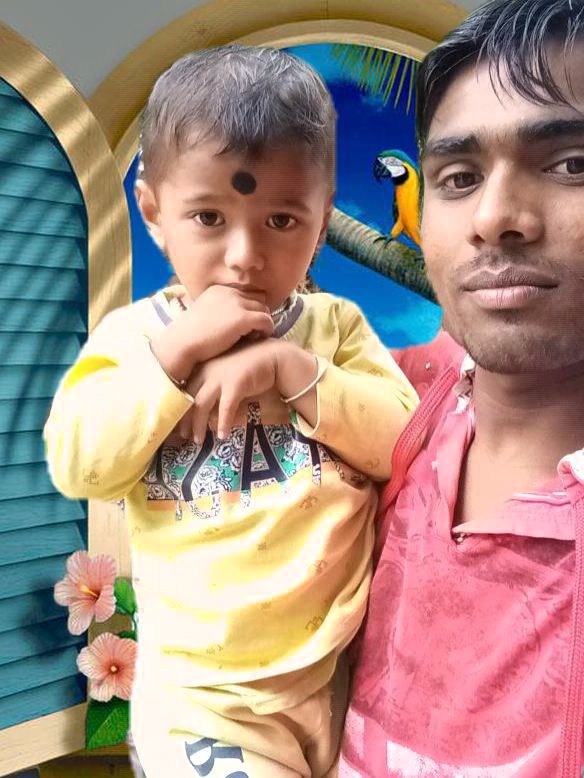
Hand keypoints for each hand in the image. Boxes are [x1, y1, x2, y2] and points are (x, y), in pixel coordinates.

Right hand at [151, 285, 273, 383]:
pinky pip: (266, 321)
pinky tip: (258, 339)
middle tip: (254, 330)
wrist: (181, 343)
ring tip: (255, 336)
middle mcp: (230, 292)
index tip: (246, 322)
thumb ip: (219, 311)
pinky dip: (266, 330)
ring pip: (265, 309)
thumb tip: (233, 321)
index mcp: (220, 290)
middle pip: (259, 299)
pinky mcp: (243, 318)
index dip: (250, 307)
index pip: (247, 292)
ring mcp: (237, 304)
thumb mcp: (204, 314)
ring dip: (263, 322)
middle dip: (258, 313)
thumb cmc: (189, 336)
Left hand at [177, 340, 320, 442]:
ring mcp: (220, 375)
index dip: (180, 409)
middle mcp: (207, 369)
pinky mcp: (235, 383)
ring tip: (200, 441)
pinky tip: (223, 435)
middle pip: (189, 399)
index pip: (184, 391)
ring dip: (199, 425)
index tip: (181, 425)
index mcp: (202, 366)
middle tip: (186, 437)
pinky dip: (223, 423)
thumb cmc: (250, 367)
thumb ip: (214, 391)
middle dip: (186, 421)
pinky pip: (225, 408)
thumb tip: (206, 414)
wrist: (274, 356)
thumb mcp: (226, 377)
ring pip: (201, 404)